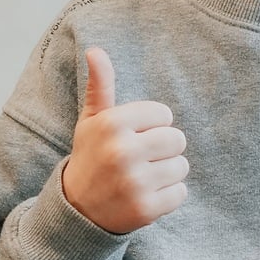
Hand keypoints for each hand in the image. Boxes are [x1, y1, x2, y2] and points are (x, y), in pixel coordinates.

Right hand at [60, 47, 188, 233]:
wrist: (77, 209)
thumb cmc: (91, 157)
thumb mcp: (91, 120)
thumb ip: (100, 85)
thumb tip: (95, 50)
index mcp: (112, 123)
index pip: (164, 114)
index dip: (151, 126)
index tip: (132, 138)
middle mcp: (122, 151)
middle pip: (177, 139)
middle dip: (163, 149)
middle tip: (140, 159)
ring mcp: (135, 182)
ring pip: (181, 166)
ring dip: (167, 173)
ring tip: (142, 177)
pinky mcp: (146, 209)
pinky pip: (180, 193)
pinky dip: (168, 196)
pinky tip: (145, 195)